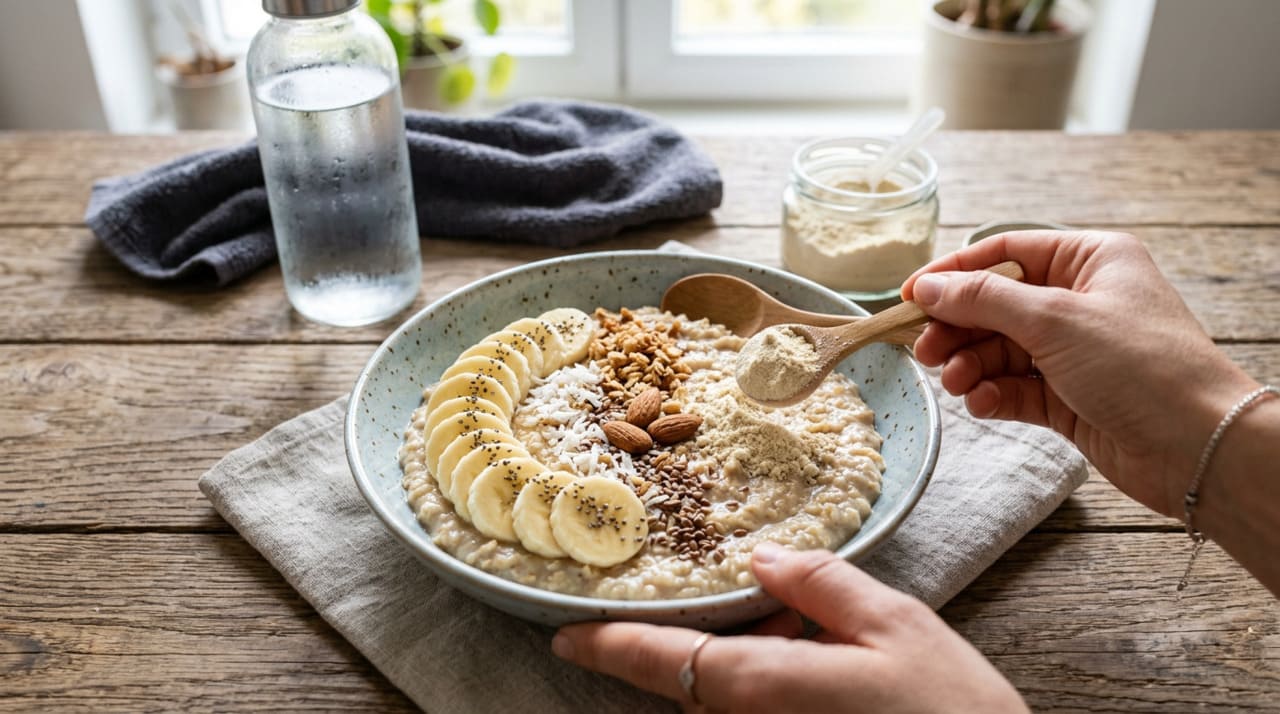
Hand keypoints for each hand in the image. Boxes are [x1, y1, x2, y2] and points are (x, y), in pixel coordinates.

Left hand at [553, 543, 1026, 713]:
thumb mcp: (898, 626)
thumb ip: (821, 585)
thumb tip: (761, 559)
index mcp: (765, 689)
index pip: (662, 660)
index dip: (608, 645)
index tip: (564, 635)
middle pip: (694, 683)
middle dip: (711, 640)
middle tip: (777, 610)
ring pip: (727, 702)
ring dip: (748, 664)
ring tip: (816, 637)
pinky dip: (771, 687)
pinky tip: (826, 668)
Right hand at [900, 230, 1259, 517]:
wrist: (1197, 446)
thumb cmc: (1143, 366)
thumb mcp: (1055, 319)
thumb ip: (984, 300)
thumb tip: (930, 287)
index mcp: (1090, 261)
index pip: (1006, 252)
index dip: (955, 272)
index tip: (911, 295)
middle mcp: (1081, 301)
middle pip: (995, 305)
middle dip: (958, 328)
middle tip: (925, 350)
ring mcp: (1074, 352)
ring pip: (1000, 350)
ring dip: (971, 365)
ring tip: (957, 383)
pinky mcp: (1069, 398)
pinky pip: (1014, 388)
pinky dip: (992, 395)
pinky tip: (983, 403)